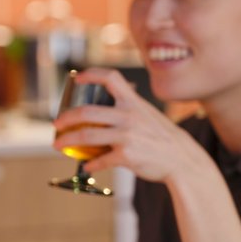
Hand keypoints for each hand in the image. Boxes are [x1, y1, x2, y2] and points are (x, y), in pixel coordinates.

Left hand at [53, 67, 209, 186]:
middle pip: (87, 112)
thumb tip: (106, 115)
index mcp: (134, 103)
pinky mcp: (126, 155)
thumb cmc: (164, 139)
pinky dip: (91, 165)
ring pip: (87, 137)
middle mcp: (129, 116)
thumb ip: (129, 111)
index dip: (92, 75)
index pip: (111, 78)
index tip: (77, 78)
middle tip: (56, 124)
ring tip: (58, 145)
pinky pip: (100, 160)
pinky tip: (87, 166)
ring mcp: (127, 136)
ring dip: (68, 142)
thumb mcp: (149, 116)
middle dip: (66, 118)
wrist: (183, 160)